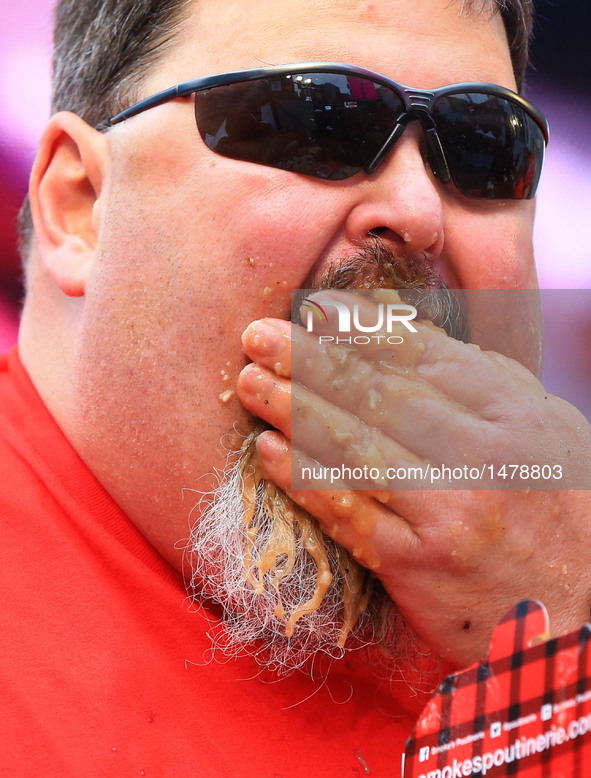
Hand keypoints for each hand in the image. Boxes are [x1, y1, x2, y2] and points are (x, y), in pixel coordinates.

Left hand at [236, 293, 590, 667]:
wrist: (581, 614)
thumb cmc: (562, 513)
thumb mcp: (545, 431)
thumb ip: (483, 383)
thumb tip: (410, 336)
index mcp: (513, 414)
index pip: (424, 356)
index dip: (361, 328)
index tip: (317, 308)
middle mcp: (480, 457)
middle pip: (378, 395)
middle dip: (310, 360)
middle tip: (259, 335)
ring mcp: (447, 513)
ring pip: (355, 448)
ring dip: (294, 411)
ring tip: (251, 382)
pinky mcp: (417, 566)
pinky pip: (350, 515)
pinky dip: (304, 480)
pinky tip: (270, 451)